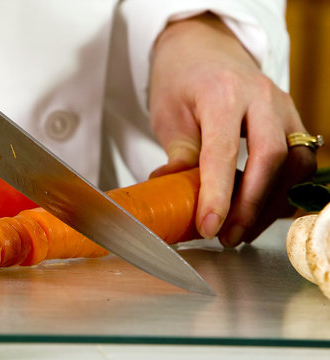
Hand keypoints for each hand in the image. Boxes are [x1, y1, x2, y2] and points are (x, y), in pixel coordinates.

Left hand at [148, 12, 316, 246]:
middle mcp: (260, 97)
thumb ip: (179, 155)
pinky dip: (283, 189)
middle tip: (228, 236)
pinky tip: (260, 210)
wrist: (203, 50)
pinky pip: (299, 159)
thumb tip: (173, 194)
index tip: (208, 227)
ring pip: (294, 162)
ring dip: (271, 203)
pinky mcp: (291, 118)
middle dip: (251, 205)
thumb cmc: (181, 81)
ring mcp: (282, 106)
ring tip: (242, 230)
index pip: (223, 151)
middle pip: (271, 157)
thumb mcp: (169, 115)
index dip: (217, 194)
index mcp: (222, 92)